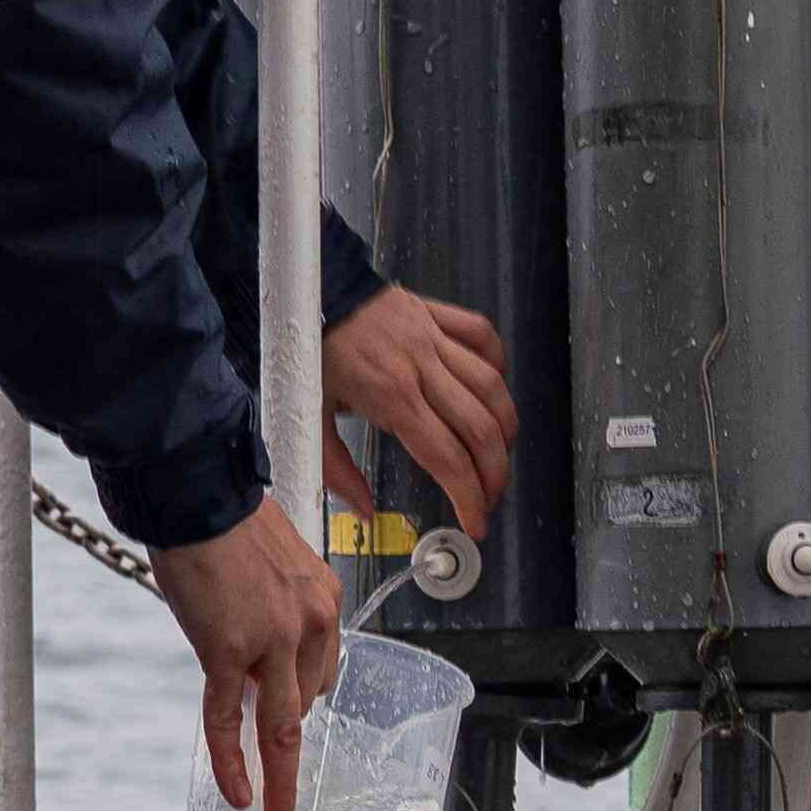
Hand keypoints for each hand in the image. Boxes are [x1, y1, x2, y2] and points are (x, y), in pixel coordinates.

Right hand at [148, 500, 344, 810]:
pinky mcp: (231, 651)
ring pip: (281, 726)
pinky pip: (232, 720)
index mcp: (323, 598)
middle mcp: (310, 621)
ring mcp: (273, 639)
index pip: (321, 669)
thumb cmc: (220, 518)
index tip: (282, 723)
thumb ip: (268, 609)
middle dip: (286, 741)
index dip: (297, 699)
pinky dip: (235, 762)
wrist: (195, 490)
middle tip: (275, 787)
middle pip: (305, 703)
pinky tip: (238, 795)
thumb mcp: (265, 563)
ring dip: (276, 778)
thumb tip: (248, 649)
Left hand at [324, 283, 513, 539]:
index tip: (476, 523)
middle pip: (480, 428)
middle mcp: (421, 367)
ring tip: (501, 452)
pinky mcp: (435, 313)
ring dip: (505, 425)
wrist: (306, 287)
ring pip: (491, 385)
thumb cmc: (305, 351)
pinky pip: (481, 335)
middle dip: (495, 472)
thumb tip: (365, 512)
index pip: (446, 458)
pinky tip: (494, 387)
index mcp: (391, 397)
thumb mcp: (309, 418)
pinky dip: (497, 362)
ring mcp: (433, 337)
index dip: (468, 496)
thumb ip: (337, 471)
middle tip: (491, 496)